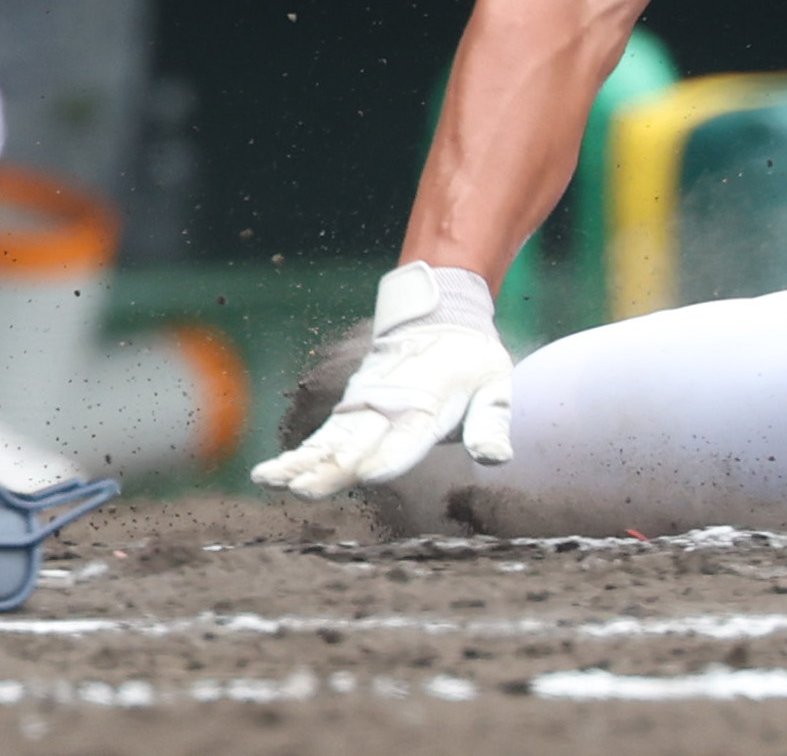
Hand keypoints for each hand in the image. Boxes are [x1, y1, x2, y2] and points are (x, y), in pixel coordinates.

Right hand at [251, 263, 512, 498]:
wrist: (440, 318)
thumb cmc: (473, 360)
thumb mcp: (496, 386)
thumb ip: (491, 424)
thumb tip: (497, 459)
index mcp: (428, 404)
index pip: (406, 438)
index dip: (390, 457)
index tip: (369, 474)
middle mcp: (389, 407)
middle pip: (358, 443)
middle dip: (333, 467)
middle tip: (305, 489)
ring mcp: (364, 407)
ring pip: (330, 440)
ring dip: (302, 461)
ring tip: (270, 480)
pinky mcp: (350, 408)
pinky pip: (321, 435)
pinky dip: (296, 454)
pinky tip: (268, 474)